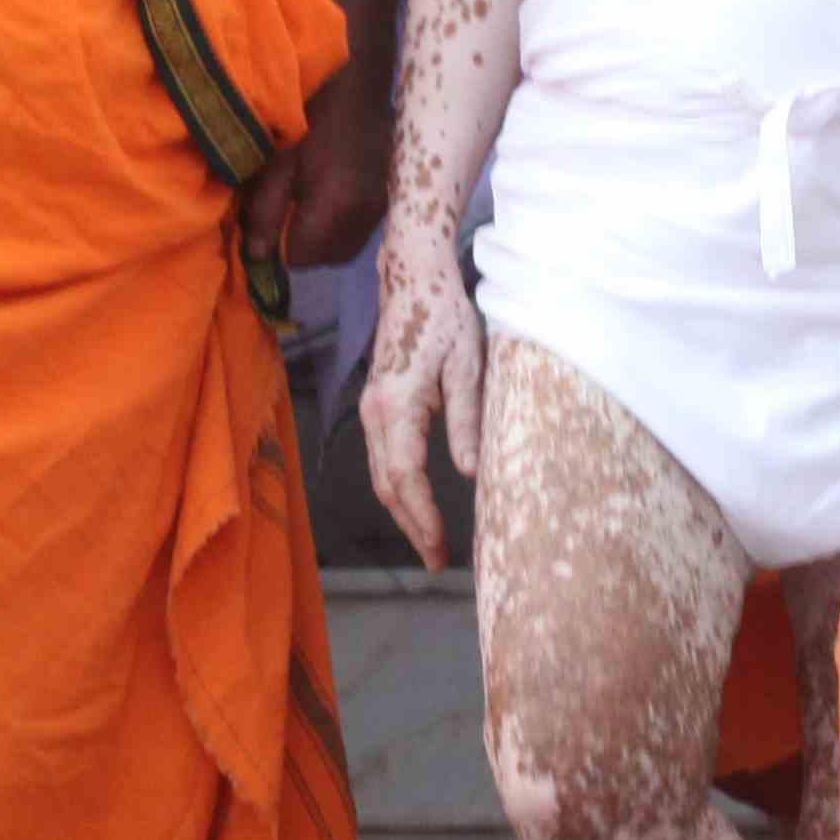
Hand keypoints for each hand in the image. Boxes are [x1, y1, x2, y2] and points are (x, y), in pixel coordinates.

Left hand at [244, 69, 391, 275]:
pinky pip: (361, 228)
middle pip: (329, 257)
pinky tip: (326, 200)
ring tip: (302, 211)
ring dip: (323, 240)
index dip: (278, 247)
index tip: (265, 226)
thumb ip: (265, 212)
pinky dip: (341, 226)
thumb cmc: (309, 112)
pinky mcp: (389, 193)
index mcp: (336, 206)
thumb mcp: (277, 161)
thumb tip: (257, 257)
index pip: (302, 256)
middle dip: (302, 248)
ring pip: (348, 246)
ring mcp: (382, 204)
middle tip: (282, 221)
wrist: (358, 79)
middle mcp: (366, 214)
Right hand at [359, 257, 484, 564]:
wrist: (412, 277)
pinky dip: (397, 488)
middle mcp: (375, 411)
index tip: (441, 546)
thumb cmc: (446, 315)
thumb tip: (469, 473)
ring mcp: (370, 408)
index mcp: (397, 404)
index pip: (405, 476)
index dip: (422, 517)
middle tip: (437, 561)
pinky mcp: (376, 404)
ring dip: (402, 511)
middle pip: (387, 484)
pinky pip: (382, 458)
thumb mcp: (468, 365)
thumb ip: (466, 420)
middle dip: (411, 525)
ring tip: (429, 542)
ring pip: (380, 475)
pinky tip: (417, 504)